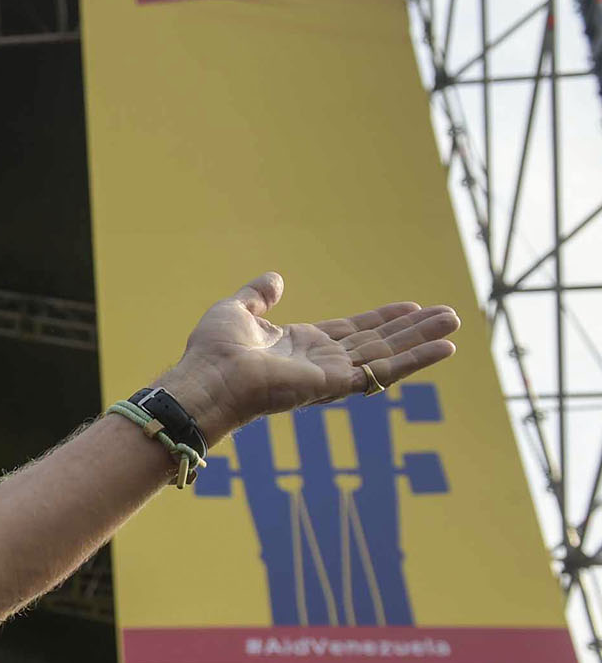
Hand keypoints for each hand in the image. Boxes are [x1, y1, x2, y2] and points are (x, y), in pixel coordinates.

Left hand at [160, 272, 460, 443]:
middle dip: (412, 329)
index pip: (351, 331)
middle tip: (449, 315)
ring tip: (455, 324)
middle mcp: (320, 362)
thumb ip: (258, 296)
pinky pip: (384, 372)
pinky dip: (416, 360)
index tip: (410, 306)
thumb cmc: (212, 351)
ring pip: (388, 355)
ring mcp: (330, 375)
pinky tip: (445, 348)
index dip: (381, 318)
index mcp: (300, 345)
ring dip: (422, 340)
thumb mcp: (236, 310)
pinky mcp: (336, 385)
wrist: (206, 378)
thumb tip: (275, 278)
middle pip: (377, 343)